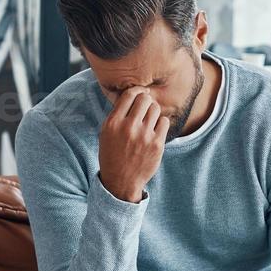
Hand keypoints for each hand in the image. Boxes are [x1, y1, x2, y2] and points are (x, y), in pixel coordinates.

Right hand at [98, 87, 169, 202]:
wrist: (121, 181)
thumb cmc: (113, 154)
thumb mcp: (106, 133)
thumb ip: (117, 114)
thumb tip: (134, 93)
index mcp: (113, 123)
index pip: (129, 95)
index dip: (137, 90)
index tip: (141, 93)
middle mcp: (128, 128)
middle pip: (144, 98)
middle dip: (146, 100)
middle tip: (145, 107)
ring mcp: (144, 136)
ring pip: (155, 108)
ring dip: (154, 110)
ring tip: (149, 119)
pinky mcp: (157, 144)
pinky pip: (164, 121)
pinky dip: (161, 123)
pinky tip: (155, 130)